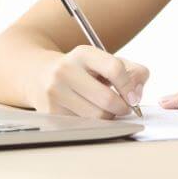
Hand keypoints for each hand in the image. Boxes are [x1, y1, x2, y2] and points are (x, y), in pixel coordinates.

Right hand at [28, 45, 148, 118]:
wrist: (40, 74)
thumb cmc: (82, 70)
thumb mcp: (105, 61)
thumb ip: (132, 72)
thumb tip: (137, 94)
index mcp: (83, 53)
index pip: (115, 69)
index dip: (129, 86)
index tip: (134, 97)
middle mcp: (66, 70)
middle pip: (107, 99)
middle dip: (122, 107)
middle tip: (123, 107)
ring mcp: (56, 91)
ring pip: (97, 116)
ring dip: (108, 116)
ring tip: (104, 107)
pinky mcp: (51, 111)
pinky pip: (85, 125)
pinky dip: (93, 122)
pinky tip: (88, 111)